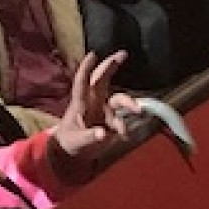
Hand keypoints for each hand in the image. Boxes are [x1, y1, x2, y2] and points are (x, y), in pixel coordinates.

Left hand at [48, 52, 137, 168]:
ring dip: (129, 102)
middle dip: (111, 66)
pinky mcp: (111, 121)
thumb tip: (103, 134)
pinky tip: (124, 136)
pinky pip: (123, 120)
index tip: (93, 54)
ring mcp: (104, 110)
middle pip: (103, 80)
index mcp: (80, 102)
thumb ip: (90, 136)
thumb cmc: (69, 142)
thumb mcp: (76, 140)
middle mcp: (94, 102)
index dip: (87, 68)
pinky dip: (125, 127)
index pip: (82, 82)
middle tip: (123, 54)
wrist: (72, 154)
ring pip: (119, 99)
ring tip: (138, 110)